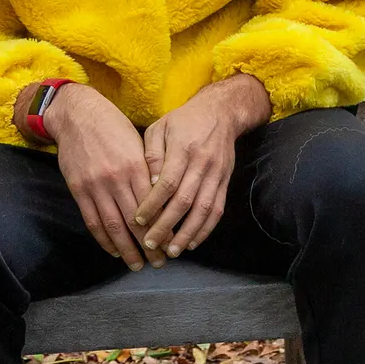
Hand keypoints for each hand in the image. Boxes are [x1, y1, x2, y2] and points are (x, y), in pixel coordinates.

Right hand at [36, 82, 161, 267]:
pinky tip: (113, 250)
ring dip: (126, 249)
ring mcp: (95, 186)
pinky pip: (92, 220)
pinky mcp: (78, 189)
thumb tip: (162, 198)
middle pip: (135, 221)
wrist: (77, 114)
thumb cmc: (113, 126)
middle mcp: (116, 179)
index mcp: (135, 166)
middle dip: (148, 245)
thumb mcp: (137, 143)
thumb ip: (148, 170)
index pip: (153, 205)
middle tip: (159, 262)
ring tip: (137, 264)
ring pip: (113, 226)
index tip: (172, 243)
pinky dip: (103, 239)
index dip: (162, 227)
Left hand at [132, 75, 270, 257]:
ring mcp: (217, 174)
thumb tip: (149, 184)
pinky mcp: (226, 181)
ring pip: (204, 209)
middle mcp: (202, 163)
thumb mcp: (160, 128)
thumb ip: (152, 155)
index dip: (153, 204)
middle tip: (150, 244)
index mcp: (183, 148)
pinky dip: (206, 228)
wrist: (222, 112)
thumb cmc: (184, 120)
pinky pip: (218, 209)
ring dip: (188, 233)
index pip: (167, 182)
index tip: (138, 220)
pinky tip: (193, 242)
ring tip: (172, 251)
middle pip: (185, 200)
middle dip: (167, 225)